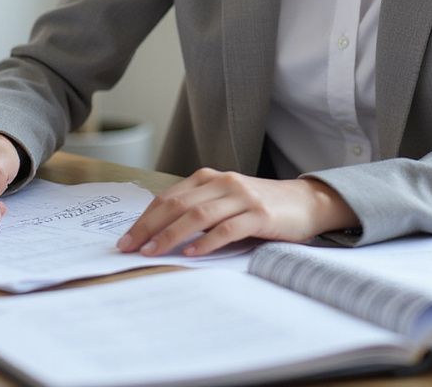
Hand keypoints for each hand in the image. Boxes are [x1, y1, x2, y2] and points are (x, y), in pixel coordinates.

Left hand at [116, 168, 357, 257]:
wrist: (305, 203)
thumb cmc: (260, 207)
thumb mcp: (226, 202)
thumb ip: (199, 210)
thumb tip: (159, 234)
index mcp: (210, 178)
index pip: (168, 198)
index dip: (144, 218)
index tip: (126, 239)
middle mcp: (223, 182)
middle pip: (177, 204)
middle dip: (149, 227)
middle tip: (129, 248)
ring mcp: (242, 196)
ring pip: (199, 214)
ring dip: (171, 235)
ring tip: (153, 252)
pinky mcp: (259, 214)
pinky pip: (228, 228)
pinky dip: (207, 241)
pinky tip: (192, 253)